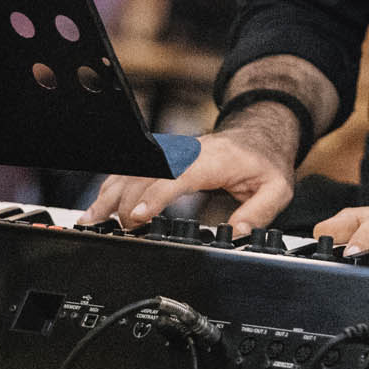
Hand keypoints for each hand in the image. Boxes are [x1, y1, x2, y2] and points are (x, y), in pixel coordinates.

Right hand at [81, 125, 296, 232]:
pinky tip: (100, 206)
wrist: (259, 136)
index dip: (154, 195)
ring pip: (135, 170)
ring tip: (91, 220)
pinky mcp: (166, 159)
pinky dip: (114, 187)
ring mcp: (174, 154)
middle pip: (147, 174)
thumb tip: (238, 233)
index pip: (176, 176)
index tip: (137, 216)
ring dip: (110, 194)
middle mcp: (188, 153)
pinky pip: (135, 170)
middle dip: (123, 200)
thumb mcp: (277, 188)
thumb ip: (259, 211)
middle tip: (108, 228)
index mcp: (213, 160)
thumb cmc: (264, 162)